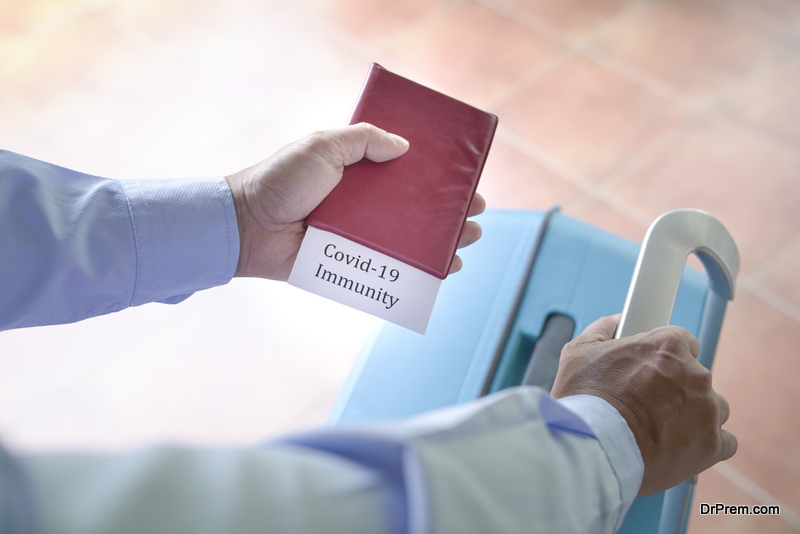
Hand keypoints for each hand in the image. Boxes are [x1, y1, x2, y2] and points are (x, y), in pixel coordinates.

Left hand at [225, 123, 484, 279]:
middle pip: (416, 207)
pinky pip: (390, 267)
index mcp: (357, 171)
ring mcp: (359, 234)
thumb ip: (363, 140)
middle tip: (476, 210)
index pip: (405, 171)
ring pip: (410, 239)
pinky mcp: (351, 262)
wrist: (248, 226)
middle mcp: (363, 203)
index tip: (463, 177)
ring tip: (468, 239)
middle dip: (449, 210)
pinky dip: (416, 270)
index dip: (435, 175)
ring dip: (442, 240)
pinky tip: (442, 269)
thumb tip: (405, 147)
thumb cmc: (281, 180)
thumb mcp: (323, 145)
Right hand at [551, 315, 736, 495]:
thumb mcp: (578, 352)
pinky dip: (704, 445)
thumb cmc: (585, 402)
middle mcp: (695, 374)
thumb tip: (615, 322)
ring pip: (712, 408)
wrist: (595, 450)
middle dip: (676, 389)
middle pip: (696, 377)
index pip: (684, 341)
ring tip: (660, 429)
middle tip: (647, 404)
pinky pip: (723, 442)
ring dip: (693, 416)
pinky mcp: (713, 444)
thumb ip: (602, 330)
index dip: (667, 357)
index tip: (655, 370)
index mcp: (667, 346)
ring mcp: (707, 410)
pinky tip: (678, 448)